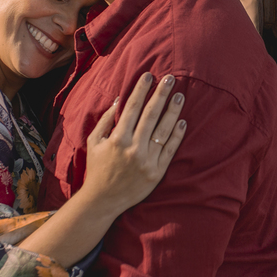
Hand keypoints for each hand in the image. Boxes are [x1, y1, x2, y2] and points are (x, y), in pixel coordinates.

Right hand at [79, 72, 186, 215]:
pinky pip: (170, 150)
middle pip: (151, 115)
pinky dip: (177, 135)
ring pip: (163, 131)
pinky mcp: (157, 172)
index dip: (141, 90)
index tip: (148, 76)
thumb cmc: (97, 169)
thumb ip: (105, 121)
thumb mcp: (93, 143)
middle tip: (170, 78)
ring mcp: (147, 161)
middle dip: (160, 94)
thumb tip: (117, 100)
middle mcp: (133, 148)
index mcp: (117, 139)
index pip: (132, 108)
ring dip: (173, 111)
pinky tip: (182, 121)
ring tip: (179, 96)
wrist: (103, 200)